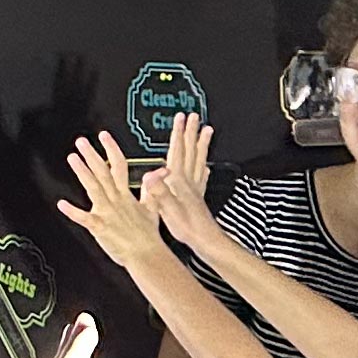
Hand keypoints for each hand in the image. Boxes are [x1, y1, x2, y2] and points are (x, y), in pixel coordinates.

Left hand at [57, 135, 165, 269]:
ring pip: (93, 187)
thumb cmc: (148, 235)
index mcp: (126, 195)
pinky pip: (84, 218)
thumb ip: (151, 188)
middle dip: (92, 155)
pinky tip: (62, 204)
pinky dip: (72, 211)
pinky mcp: (100, 227)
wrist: (147, 255)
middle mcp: (116, 200)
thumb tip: (161, 171)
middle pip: (103, 172)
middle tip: (81, 142)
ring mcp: (107, 212)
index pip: (119, 165)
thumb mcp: (153, 207)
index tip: (104, 136)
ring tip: (73, 158)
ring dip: (82, 172)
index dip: (111, 149)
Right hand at [150, 112, 218, 249]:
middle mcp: (189, 181)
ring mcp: (196, 188)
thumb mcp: (168, 209)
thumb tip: (151, 174)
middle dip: (191, 133)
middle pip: (190, 151)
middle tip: (194, 116)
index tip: (180, 118)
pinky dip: (204, 167)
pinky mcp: (199, 197)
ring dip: (201, 144)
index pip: (178, 152)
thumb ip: (160, 191)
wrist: (206, 241)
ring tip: (207, 130)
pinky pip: (202, 176)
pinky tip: (206, 167)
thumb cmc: (187, 228)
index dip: (178, 134)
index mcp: (179, 182)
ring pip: (199, 159)